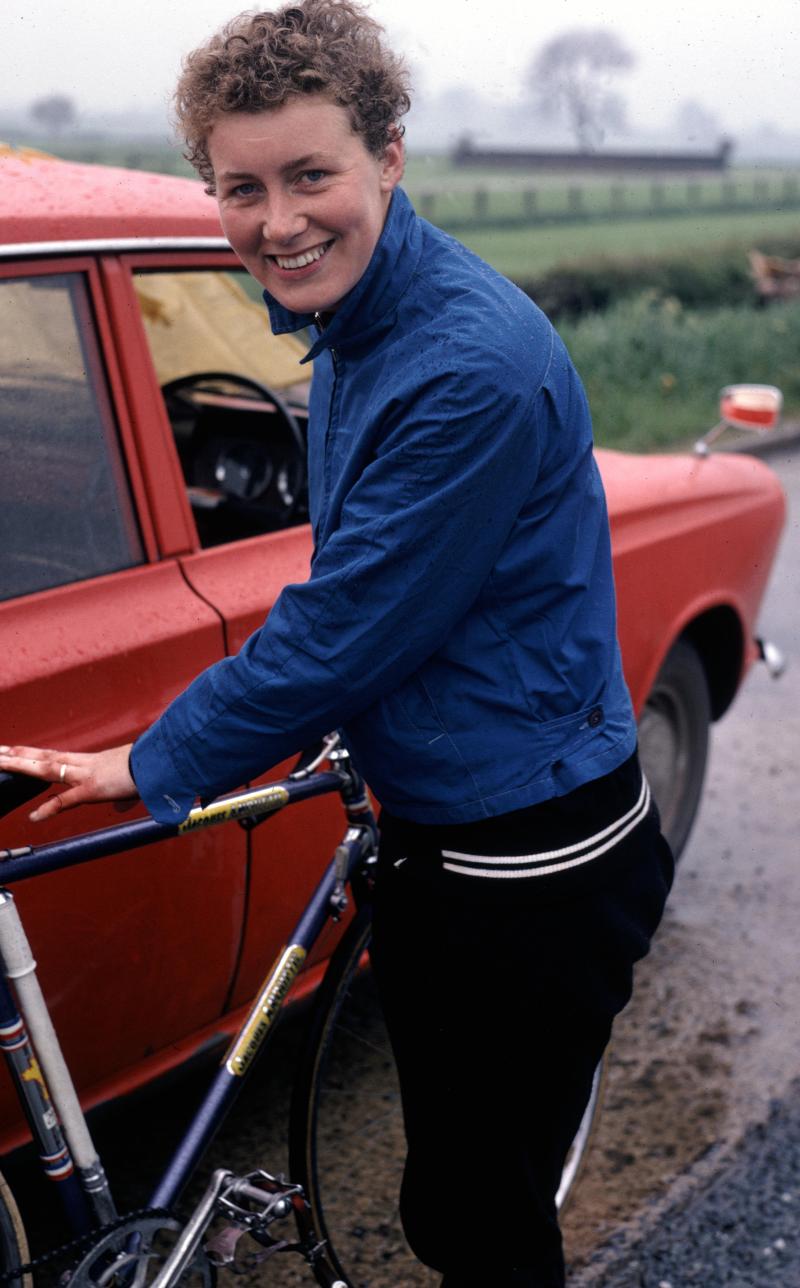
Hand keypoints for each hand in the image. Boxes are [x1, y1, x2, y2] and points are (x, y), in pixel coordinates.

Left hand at [0, 743, 137, 821]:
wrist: (161, 764)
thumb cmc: (149, 771)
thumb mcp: (130, 785)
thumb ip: (121, 798)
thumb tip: (121, 807)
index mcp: (89, 763)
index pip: (54, 756)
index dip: (32, 754)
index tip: (13, 750)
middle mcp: (83, 765)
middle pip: (43, 758)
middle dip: (17, 755)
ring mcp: (86, 776)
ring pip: (47, 770)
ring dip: (21, 766)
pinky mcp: (93, 790)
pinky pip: (67, 801)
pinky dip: (50, 808)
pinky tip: (34, 818)